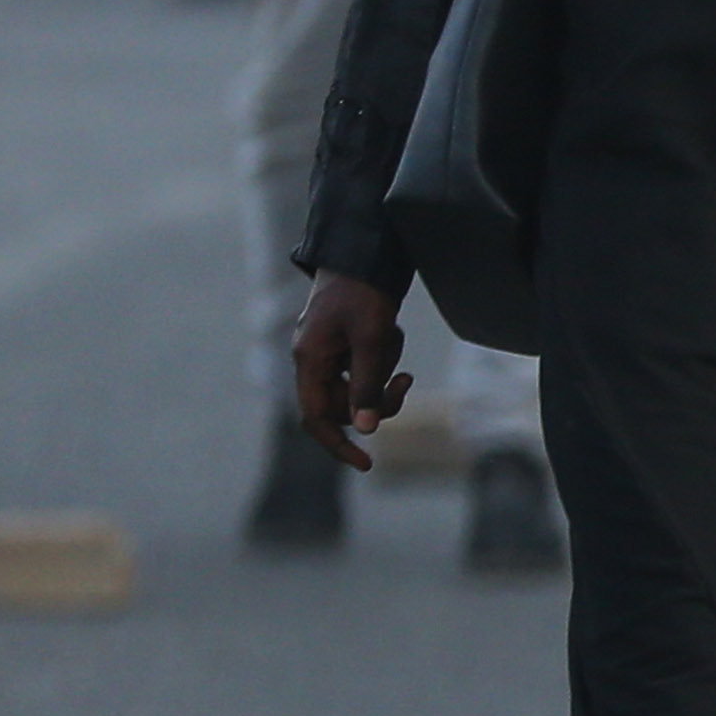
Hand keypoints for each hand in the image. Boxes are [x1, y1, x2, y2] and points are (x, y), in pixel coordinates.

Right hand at [289, 271, 410, 470]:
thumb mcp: (371, 339)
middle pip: (344, 404)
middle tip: (405, 381)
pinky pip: (367, 363)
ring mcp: (328, 351)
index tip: (366, 463)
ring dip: (383, 367)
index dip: (338, 444)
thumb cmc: (363, 293)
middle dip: (376, 395)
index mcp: (309, 361)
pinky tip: (389, 328)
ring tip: (390, 334)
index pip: (316, 419)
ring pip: (360, 383)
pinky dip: (383, 353)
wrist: (363, 252)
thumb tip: (366, 428)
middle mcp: (313, 360)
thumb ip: (367, 384)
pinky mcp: (344, 342)